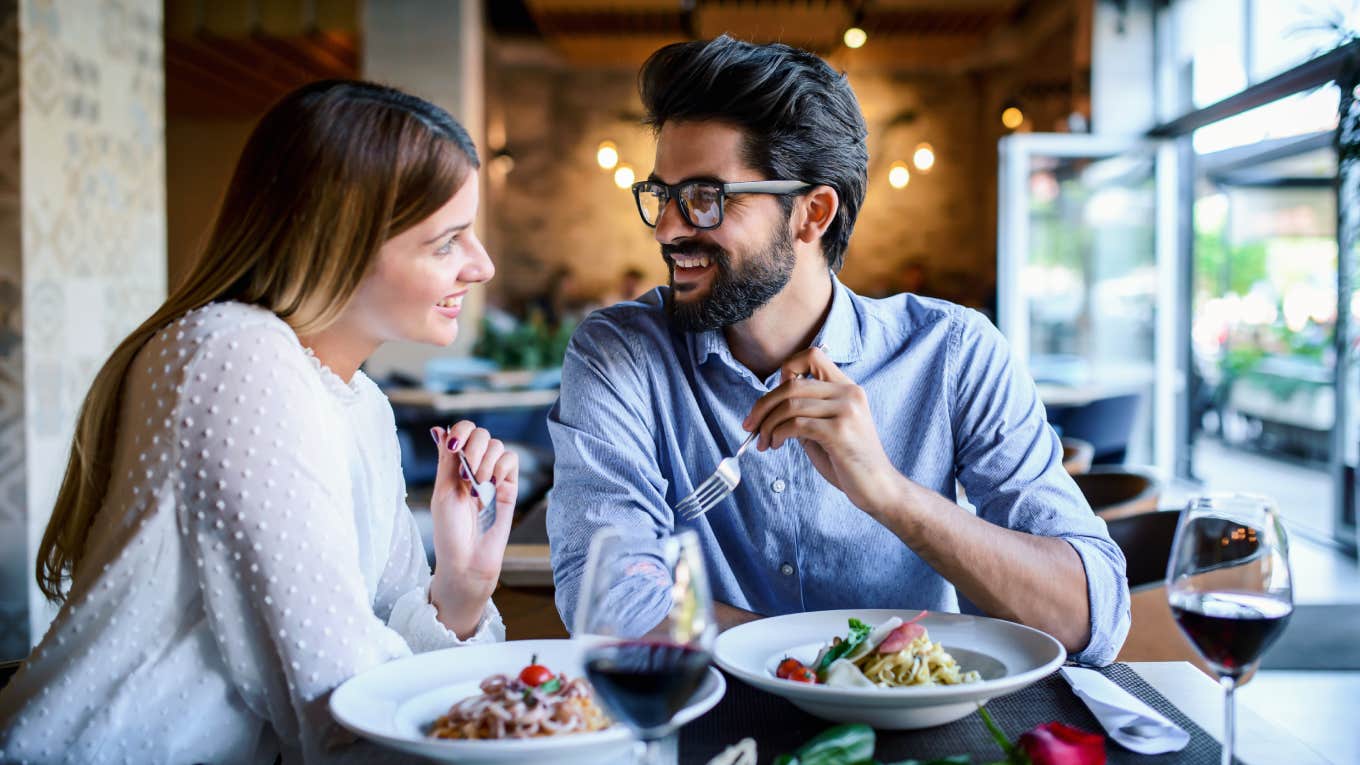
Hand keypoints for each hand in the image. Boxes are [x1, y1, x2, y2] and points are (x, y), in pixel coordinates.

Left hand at [427, 421, 517, 637]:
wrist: (468, 560)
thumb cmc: (449, 531)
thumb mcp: (442, 492)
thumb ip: (446, 460)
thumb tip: (439, 429)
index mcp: (453, 466)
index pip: (462, 432)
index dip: (461, 431)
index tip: (455, 447)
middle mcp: (474, 467)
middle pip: (481, 434)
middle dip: (473, 448)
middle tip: (466, 474)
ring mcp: (492, 476)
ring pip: (497, 445)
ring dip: (486, 462)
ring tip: (478, 488)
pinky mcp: (509, 487)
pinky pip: (511, 461)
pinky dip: (502, 468)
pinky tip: (493, 486)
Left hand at [742, 347, 899, 516]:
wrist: (879, 488)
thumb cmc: (849, 461)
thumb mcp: (826, 429)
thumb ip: (806, 412)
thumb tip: (771, 406)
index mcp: (847, 387)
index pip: (812, 355)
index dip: (787, 369)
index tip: (773, 397)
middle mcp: (849, 393)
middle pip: (792, 384)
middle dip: (763, 406)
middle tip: (750, 426)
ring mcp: (847, 410)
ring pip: (790, 405)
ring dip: (768, 424)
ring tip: (765, 442)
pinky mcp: (840, 431)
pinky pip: (796, 424)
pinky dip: (778, 434)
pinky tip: (776, 445)